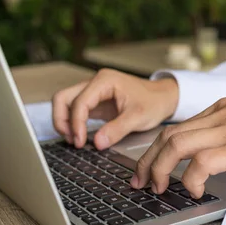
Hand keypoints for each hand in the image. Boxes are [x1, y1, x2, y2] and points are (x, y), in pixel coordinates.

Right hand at [52, 68, 178, 149]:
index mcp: (105, 81)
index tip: (79, 142)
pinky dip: (73, 123)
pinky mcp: (95, 101)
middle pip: (63, 98)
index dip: (75, 123)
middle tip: (72, 140)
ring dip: (65, 121)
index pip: (79, 102)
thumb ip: (117, 130)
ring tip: (75, 140)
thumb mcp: (138, 117)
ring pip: (66, 103)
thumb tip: (97, 143)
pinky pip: (75, 110)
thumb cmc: (153, 102)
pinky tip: (80, 137)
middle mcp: (95, 82)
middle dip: (62, 120)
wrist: (163, 97)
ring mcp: (93, 91)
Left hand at [131, 97, 225, 197]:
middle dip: (148, 161)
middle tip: (140, 182)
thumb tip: (210, 161)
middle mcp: (221, 115)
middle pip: (168, 136)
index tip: (149, 168)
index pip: (177, 128)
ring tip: (157, 189)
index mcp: (223, 109)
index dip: (157, 150)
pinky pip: (200, 163)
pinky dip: (189, 179)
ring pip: (176, 145)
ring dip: (160, 169)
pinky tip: (192, 191)